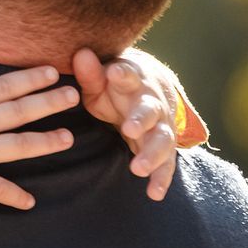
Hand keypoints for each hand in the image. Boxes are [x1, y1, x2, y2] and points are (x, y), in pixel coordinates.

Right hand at [0, 12, 75, 209]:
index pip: (3, 86)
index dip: (30, 78)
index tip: (53, 72)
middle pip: (19, 112)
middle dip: (49, 104)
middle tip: (76, 98)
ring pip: (17, 147)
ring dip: (45, 143)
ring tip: (68, 139)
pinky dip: (13, 196)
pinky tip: (31, 202)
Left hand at [71, 47, 176, 200]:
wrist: (149, 89)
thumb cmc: (114, 85)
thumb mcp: (100, 77)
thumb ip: (90, 71)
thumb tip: (81, 54)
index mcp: (133, 80)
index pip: (129, 74)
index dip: (122, 73)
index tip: (115, 73)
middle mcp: (151, 102)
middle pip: (151, 110)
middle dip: (142, 120)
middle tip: (130, 131)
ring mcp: (161, 125)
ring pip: (163, 139)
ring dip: (152, 154)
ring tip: (138, 169)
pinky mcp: (163, 145)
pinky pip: (166, 163)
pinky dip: (162, 178)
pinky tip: (154, 194)